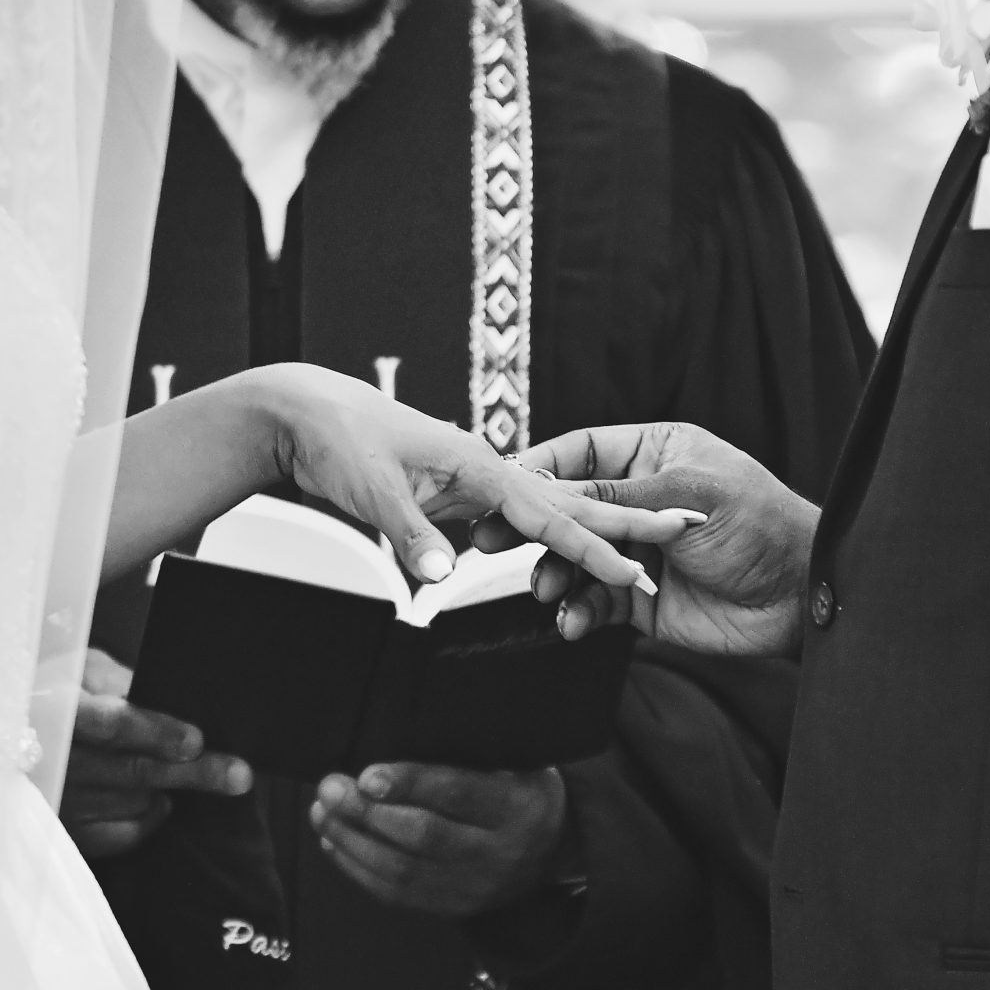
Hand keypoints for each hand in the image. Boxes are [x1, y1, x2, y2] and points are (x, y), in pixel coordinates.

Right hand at [62, 648, 252, 858]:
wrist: (6, 731)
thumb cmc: (56, 692)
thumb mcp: (81, 670)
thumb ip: (119, 682)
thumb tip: (167, 699)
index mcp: (53, 707)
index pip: (110, 724)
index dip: (155, 733)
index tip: (195, 742)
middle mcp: (50, 760)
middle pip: (132, 770)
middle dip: (192, 774)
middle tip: (238, 775)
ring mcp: (57, 801)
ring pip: (134, 801)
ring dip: (166, 788)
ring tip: (179, 769)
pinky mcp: (64, 832)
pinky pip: (124, 834)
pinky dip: (149, 816)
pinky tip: (153, 798)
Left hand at [249, 365, 690, 590]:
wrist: (304, 411)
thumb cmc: (337, 440)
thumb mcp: (369, 492)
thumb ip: (411, 535)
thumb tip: (442, 578)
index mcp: (479, 465)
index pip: (552, 514)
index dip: (595, 547)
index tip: (638, 570)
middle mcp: (488, 469)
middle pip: (571, 503)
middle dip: (627, 524)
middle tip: (684, 532)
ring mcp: (477, 479)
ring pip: (550, 512)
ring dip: (596, 534)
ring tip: (645, 550)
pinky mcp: (459, 492)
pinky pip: (519, 519)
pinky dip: (551, 536)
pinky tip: (565, 548)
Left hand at [308, 763, 570, 917]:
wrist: (554, 847)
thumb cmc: (520, 787)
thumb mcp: (515, 761)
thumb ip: (466, 752)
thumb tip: (394, 733)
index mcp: (519, 808)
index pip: (458, 794)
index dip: (410, 783)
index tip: (366, 773)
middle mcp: (499, 853)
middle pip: (423, 835)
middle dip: (367, 811)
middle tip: (330, 786)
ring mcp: (475, 887)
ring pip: (402, 869)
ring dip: (352, 840)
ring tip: (323, 811)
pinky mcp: (453, 908)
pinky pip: (396, 894)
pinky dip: (357, 867)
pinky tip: (333, 841)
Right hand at [475, 423, 818, 658]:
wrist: (800, 595)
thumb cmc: (760, 524)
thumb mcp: (687, 496)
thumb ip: (617, 499)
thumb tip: (552, 496)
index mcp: (652, 455)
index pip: (580, 454)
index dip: (540, 470)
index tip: (503, 489)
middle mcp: (637, 502)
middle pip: (566, 510)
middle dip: (529, 528)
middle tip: (486, 543)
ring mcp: (636, 552)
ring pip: (572, 561)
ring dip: (552, 575)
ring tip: (545, 591)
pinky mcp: (640, 600)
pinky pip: (593, 603)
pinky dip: (576, 613)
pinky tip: (570, 623)